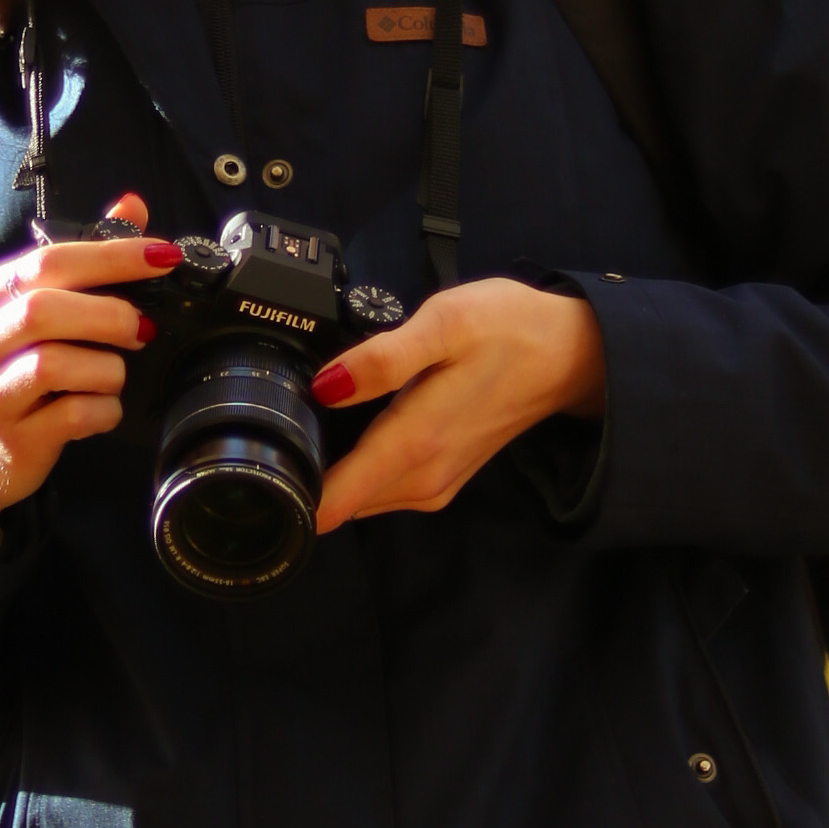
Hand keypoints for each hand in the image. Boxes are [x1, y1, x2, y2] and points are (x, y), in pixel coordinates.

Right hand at [0, 192, 172, 543]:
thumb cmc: (0, 374)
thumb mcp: (25, 311)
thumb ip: (79, 261)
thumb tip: (131, 208)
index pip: (49, 261)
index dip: (113, 255)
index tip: (163, 255)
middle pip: (47, 309)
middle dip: (110, 314)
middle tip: (142, 328)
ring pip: (58, 364)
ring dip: (108, 369)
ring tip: (112, 375)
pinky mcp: (13, 439)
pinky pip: (72, 416)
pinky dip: (103, 410)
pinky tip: (101, 409)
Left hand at [309, 279, 604, 536]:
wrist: (570, 354)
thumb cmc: (508, 330)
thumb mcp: (444, 324)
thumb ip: (382, 359)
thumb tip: (325, 387)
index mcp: (414, 445)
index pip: (335, 502)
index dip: (288, 496)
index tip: (258, 472)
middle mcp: (422, 480)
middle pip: (337, 503)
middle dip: (304, 477)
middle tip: (282, 427)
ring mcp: (434, 485)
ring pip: (359, 498)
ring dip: (333, 473)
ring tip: (315, 424)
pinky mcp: (442, 479)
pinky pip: (383, 488)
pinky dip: (361, 468)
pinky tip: (356, 431)